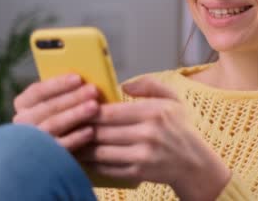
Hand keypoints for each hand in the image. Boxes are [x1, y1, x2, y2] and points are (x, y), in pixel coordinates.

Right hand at [12, 74, 99, 152]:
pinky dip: (75, 138)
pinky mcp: (44, 158)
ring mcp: (31, 141)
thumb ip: (67, 93)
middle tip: (93, 90)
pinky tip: (90, 131)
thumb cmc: (65, 116)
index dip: (59, 84)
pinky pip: (59, 146)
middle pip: (48, 107)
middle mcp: (22, 122)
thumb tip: (85, 82)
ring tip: (95, 107)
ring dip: (75, 114)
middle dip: (72, 97)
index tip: (79, 78)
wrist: (56, 156)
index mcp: (24, 103)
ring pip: (53, 125)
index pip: (38, 91)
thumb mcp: (61, 103)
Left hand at [78, 77, 230, 199]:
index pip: (110, 111)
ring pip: (100, 151)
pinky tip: (81, 158)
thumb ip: (149, 84)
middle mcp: (148, 134)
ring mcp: (142, 156)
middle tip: (64, 124)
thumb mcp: (172, 99)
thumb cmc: (179, 128)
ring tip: (67, 141)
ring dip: (81, 147)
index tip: (75, 107)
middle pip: (102, 131)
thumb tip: (123, 84)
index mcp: (153, 112)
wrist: (193, 163)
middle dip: (80, 128)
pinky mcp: (138, 173)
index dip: (88, 110)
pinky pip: (107, 168)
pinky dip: (91, 164)